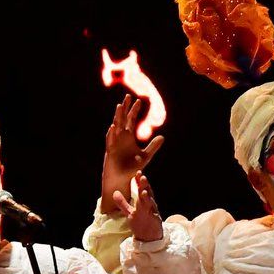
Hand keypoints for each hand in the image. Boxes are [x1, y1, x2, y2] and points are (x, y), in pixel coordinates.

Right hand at [101, 95, 163, 213]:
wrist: (122, 177)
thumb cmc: (132, 166)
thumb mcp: (146, 156)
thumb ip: (153, 146)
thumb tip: (162, 137)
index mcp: (128, 136)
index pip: (131, 120)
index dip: (134, 110)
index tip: (139, 100)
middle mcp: (120, 136)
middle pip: (122, 119)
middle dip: (125, 108)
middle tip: (128, 96)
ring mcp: (114, 142)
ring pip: (116, 127)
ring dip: (117, 117)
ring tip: (119, 107)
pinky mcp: (110, 151)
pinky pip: (110, 141)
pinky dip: (112, 134)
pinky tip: (113, 127)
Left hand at [112, 171, 163, 241]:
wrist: (150, 237)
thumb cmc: (141, 221)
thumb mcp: (130, 211)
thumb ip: (122, 203)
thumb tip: (114, 192)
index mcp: (144, 201)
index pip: (142, 188)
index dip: (140, 181)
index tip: (137, 173)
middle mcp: (148, 204)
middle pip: (146, 193)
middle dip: (144, 185)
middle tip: (142, 176)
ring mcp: (150, 212)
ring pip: (149, 202)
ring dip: (146, 196)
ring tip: (143, 190)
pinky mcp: (152, 220)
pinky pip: (151, 214)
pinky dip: (149, 208)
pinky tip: (147, 204)